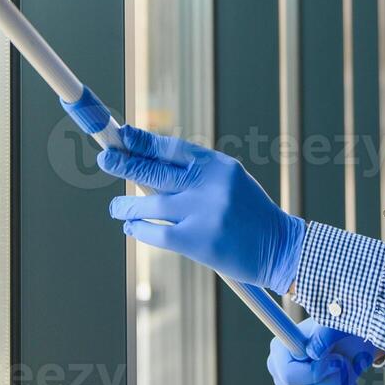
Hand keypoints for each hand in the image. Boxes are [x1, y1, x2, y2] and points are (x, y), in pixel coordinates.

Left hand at [99, 125, 303, 295]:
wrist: (279, 248)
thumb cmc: (249, 213)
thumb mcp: (228, 182)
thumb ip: (194, 174)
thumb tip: (146, 168)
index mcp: (218, 165)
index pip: (172, 147)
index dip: (143, 141)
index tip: (122, 136)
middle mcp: (210, 185)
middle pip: (155, 171)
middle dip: (125, 163)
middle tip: (105, 159)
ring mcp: (203, 213)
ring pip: (150, 204)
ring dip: (127, 205)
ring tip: (115, 207)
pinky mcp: (198, 241)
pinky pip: (156, 233)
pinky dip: (139, 229)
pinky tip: (131, 228)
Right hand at [267, 319, 374, 384]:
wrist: (348, 341)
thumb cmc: (339, 330)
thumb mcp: (334, 327)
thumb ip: (323, 336)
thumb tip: (313, 353)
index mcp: (279, 348)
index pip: (288, 375)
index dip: (315, 374)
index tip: (336, 361)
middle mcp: (278, 370)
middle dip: (334, 380)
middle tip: (345, 362)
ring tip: (347, 370)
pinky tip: (344, 383)